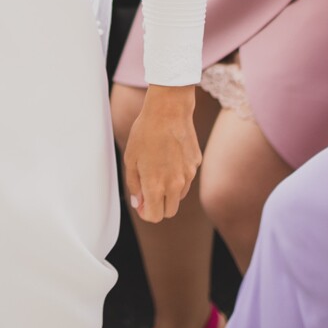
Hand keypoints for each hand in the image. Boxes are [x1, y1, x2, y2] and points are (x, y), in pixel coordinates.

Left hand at [123, 85, 201, 223]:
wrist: (168, 111)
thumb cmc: (145, 132)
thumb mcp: (130, 159)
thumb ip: (134, 185)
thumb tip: (139, 202)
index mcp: (156, 185)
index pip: (155, 216)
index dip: (146, 213)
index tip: (141, 204)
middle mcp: (175, 184)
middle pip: (169, 212)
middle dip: (158, 206)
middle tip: (149, 192)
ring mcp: (188, 175)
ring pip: (179, 196)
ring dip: (169, 191)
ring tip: (159, 169)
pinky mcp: (196, 164)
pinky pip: (187, 178)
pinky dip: (178, 175)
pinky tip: (170, 156)